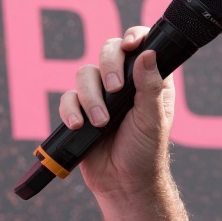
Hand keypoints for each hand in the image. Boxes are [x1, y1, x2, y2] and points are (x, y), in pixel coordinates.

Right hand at [57, 26, 175, 201]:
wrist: (123, 183)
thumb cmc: (146, 152)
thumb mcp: (154, 119)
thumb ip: (150, 86)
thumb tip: (148, 53)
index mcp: (147, 80)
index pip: (140, 45)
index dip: (133, 37)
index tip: (130, 46)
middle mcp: (123, 82)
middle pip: (107, 51)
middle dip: (108, 66)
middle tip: (115, 88)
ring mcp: (99, 95)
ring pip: (84, 73)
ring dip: (91, 97)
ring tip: (101, 122)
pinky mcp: (79, 111)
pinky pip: (67, 98)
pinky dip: (72, 110)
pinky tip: (81, 126)